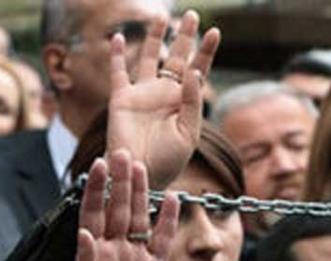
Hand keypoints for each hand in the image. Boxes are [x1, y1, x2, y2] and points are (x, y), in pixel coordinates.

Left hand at [70, 150, 178, 260]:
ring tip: (143, 167)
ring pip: (139, 218)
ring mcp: (135, 257)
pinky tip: (172, 199)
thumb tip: (85, 234)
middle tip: (124, 153)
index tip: (100, 164)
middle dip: (120, 182)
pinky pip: (161, 239)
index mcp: (92, 254)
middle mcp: (113, 250)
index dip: (97, 190)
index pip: (93, 214)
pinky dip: (167, 220)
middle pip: (117, 209)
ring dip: (141, 193)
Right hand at [106, 10, 219, 188]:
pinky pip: (118, 73)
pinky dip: (115, 55)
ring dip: (154, 38)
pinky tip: (116, 37)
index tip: (214, 32)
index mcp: (183, 102)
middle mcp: (163, 94)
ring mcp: (142, 95)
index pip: (197, 70)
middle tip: (191, 15)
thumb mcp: (189, 133)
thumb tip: (193, 71)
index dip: (206, 51)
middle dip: (184, 36)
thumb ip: (192, 101)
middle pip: (175, 58)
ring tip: (162, 17)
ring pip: (148, 58)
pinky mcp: (121, 99)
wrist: (140, 174)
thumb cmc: (167, 161)